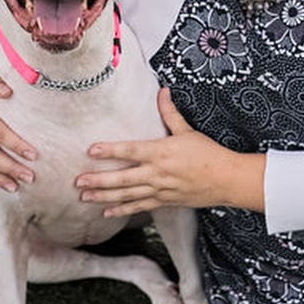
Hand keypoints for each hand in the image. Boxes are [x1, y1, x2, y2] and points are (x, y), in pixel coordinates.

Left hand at [76, 88, 265, 216]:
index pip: (130, 150)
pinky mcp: (164, 201)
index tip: (91, 150)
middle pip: (122, 178)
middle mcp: (157, 173)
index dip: (110, 150)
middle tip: (78, 182)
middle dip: (98, 181)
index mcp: (161, 152)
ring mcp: (159, 190)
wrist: (226, 180)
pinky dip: (122, 210)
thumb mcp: (188, 131)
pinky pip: (139, 206)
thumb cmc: (208, 153)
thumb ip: (170, 113)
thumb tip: (162, 91)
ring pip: (127, 195)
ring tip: (84, 198)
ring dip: (104, 197)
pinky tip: (106, 211)